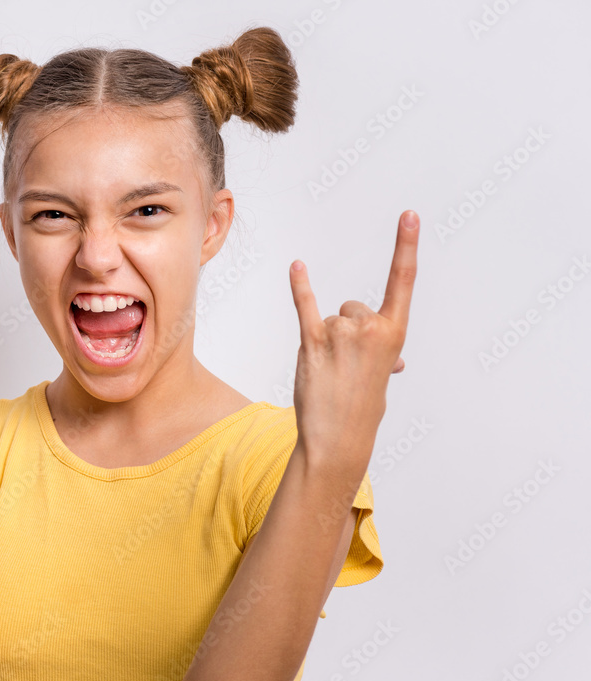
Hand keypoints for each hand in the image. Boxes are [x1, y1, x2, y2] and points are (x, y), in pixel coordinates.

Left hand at [288, 210, 418, 469]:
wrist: (339, 439)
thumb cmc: (362, 408)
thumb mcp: (381, 375)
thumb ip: (381, 349)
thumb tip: (389, 354)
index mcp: (394, 334)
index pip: (402, 281)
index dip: (406, 246)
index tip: (409, 216)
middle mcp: (370, 328)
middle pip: (352, 307)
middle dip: (348, 332)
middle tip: (348, 369)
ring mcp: (340, 334)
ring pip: (329, 318)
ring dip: (327, 342)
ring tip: (332, 373)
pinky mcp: (312, 342)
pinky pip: (304, 306)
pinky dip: (300, 286)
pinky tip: (297, 267)